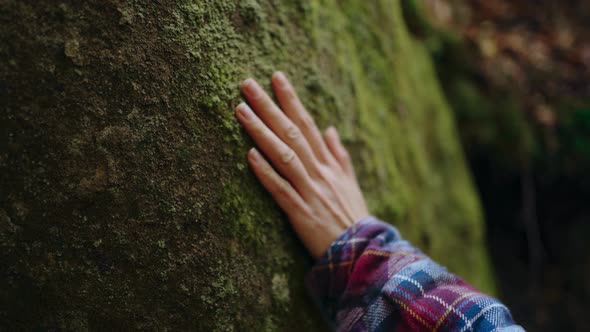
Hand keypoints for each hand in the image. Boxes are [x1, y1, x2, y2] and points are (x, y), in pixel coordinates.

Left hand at [235, 72, 368, 258]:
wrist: (361, 250)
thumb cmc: (352, 216)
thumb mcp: (350, 182)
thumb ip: (338, 154)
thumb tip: (329, 129)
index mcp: (329, 164)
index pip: (307, 124)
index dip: (292, 100)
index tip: (277, 77)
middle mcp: (319, 172)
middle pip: (292, 133)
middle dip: (269, 106)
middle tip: (247, 84)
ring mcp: (310, 191)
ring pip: (284, 155)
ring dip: (262, 131)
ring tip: (241, 110)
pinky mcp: (301, 213)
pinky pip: (281, 189)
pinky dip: (266, 172)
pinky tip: (250, 155)